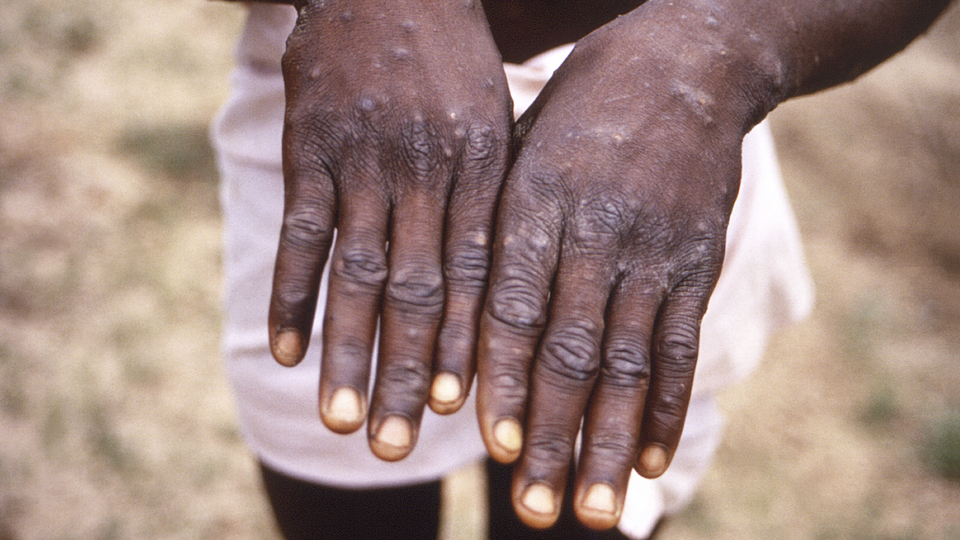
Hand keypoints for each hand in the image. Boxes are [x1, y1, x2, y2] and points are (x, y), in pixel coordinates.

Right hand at [269, 0, 510, 460]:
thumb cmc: (453, 61)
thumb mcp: (495, 118)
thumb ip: (492, 199)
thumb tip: (498, 289)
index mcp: (482, 167)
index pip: (478, 274)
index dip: (469, 346)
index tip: (463, 411)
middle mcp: (426, 170)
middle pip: (419, 290)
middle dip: (410, 373)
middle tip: (400, 446)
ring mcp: (364, 159)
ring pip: (357, 273)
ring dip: (348, 352)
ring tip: (344, 420)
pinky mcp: (310, 146)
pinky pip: (301, 232)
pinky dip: (291, 294)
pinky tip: (284, 350)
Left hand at [476, 1, 776, 528]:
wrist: (687, 62)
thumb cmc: (582, 108)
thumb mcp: (522, 145)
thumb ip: (496, 227)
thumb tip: (458, 318)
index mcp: (537, 200)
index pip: (514, 306)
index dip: (503, 379)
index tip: (491, 445)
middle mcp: (596, 232)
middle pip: (570, 351)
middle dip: (551, 436)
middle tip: (535, 510)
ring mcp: (653, 250)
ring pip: (628, 362)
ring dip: (606, 441)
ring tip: (590, 509)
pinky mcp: (697, 262)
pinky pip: (681, 344)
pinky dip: (666, 406)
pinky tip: (647, 458)